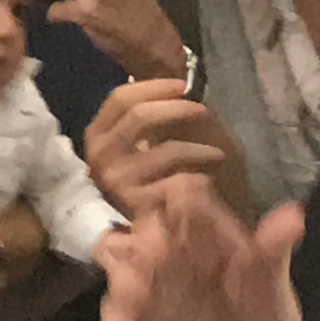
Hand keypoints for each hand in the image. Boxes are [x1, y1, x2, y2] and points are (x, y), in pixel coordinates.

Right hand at [86, 78, 235, 220]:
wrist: (166, 235)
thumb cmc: (161, 178)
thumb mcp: (153, 140)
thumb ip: (160, 115)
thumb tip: (182, 88)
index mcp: (99, 136)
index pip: (119, 99)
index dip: (154, 87)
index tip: (184, 86)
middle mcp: (99, 158)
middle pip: (138, 116)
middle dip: (177, 109)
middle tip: (203, 112)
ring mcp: (117, 183)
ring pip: (165, 150)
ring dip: (199, 148)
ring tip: (220, 154)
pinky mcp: (140, 206)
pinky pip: (178, 179)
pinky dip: (200, 176)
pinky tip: (211, 179)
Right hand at [97, 179, 303, 320]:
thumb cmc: (266, 316)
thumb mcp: (273, 285)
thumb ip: (273, 249)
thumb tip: (294, 215)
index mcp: (207, 231)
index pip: (182, 195)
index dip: (178, 205)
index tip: (187, 230)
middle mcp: (174, 248)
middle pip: (142, 223)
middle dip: (145, 242)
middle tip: (157, 262)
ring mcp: (151, 281)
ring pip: (115, 257)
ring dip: (124, 277)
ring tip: (141, 302)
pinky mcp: (138, 317)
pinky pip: (112, 311)